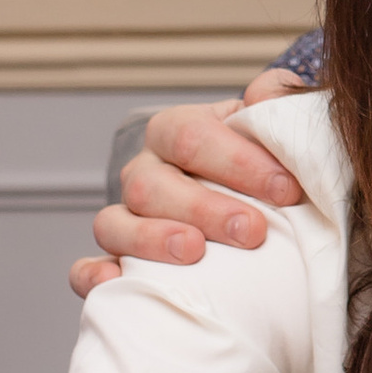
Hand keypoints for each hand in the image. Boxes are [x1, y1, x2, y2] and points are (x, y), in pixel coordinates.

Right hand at [70, 81, 309, 295]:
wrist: (253, 211)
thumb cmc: (264, 170)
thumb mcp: (272, 131)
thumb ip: (276, 106)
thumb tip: (264, 93)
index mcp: (177, 132)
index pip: (191, 136)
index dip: (237, 161)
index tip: (286, 189)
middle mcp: (145, 172)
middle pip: (151, 185)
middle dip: (204, 208)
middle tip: (253, 231)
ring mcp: (125, 218)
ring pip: (114, 224)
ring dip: (152, 239)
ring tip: (195, 252)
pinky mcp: (116, 262)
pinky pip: (85, 269)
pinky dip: (94, 276)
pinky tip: (116, 280)